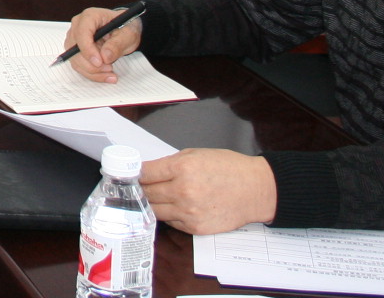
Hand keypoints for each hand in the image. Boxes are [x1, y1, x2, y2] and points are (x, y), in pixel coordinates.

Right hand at [64, 6, 143, 81]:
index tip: (99, 62)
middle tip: (110, 69)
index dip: (88, 49)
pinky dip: (92, 74)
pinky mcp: (75, 51)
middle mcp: (78, 26)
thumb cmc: (125, 27)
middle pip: (75, 48)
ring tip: (111, 74)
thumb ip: (117, 44)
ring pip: (75, 60)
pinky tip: (106, 75)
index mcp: (90, 16)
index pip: (82, 32)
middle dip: (91, 64)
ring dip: (92, 71)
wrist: (123, 31)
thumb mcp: (128, 34)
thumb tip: (105, 57)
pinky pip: (79, 66)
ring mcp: (74, 39)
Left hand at [140, 148, 276, 233]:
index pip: (145, 173)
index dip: (133, 174)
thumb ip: (170, 164)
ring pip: (155, 210)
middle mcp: (183, 191)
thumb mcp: (196, 154)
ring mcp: (188, 211)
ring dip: (151, 204)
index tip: (127, 174)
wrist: (256, 190)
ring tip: (150, 198)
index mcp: (182, 167)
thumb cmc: (228, 168)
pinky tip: (171, 207)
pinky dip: (168, 215)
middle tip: (133, 187)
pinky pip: (171, 222)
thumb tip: (147, 171)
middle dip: (139, 189)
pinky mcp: (195, 227)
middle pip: (146, 193)